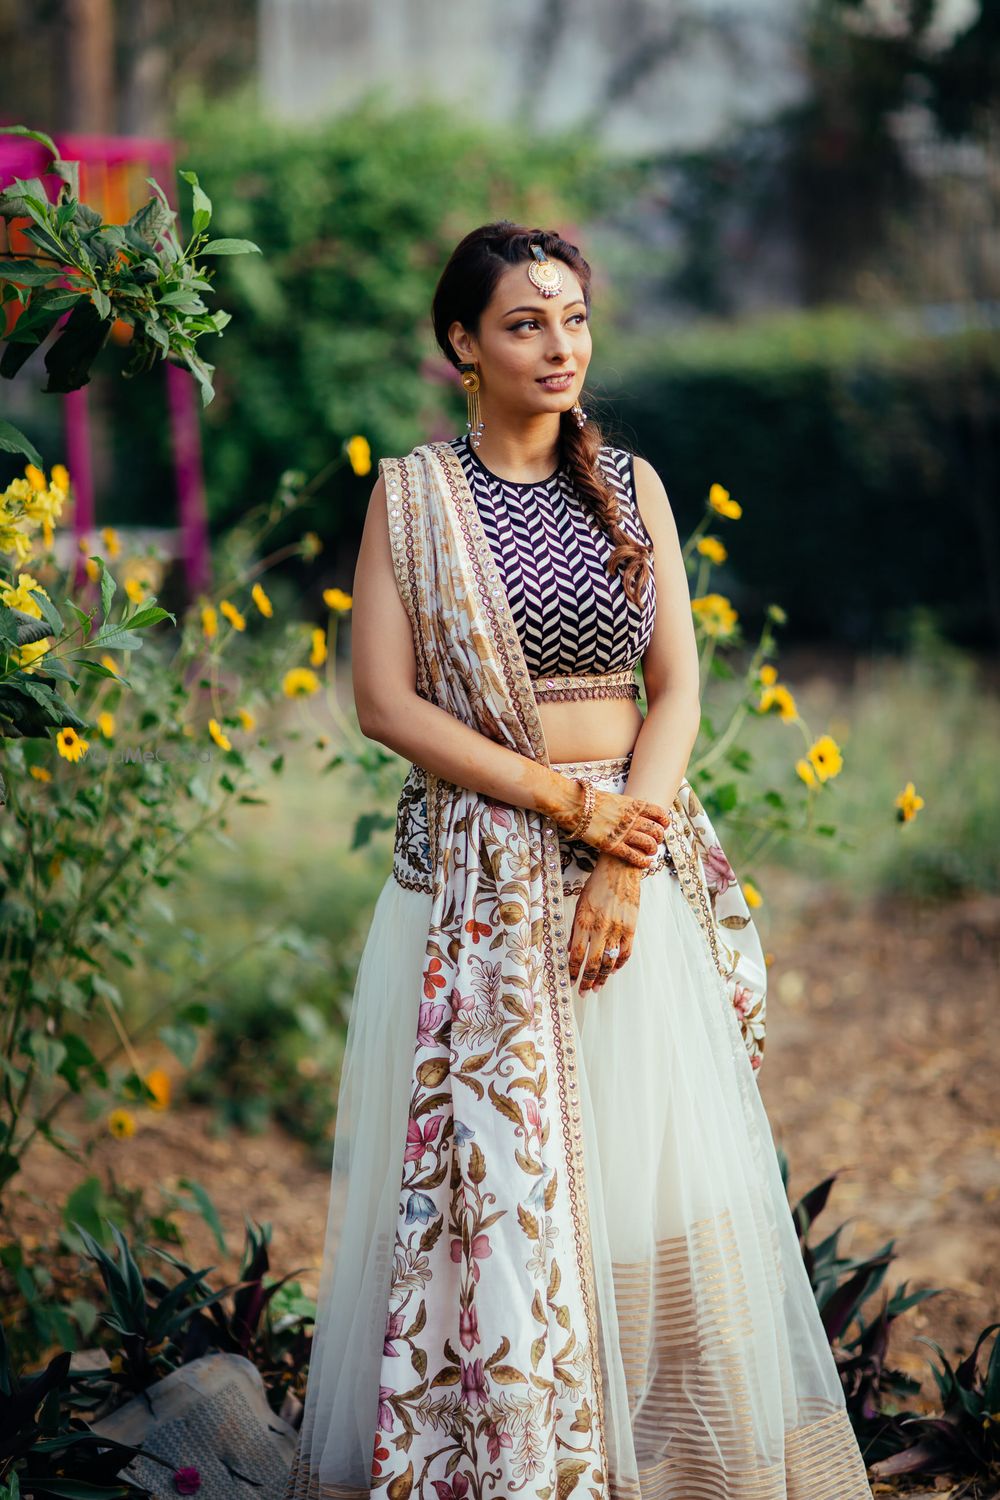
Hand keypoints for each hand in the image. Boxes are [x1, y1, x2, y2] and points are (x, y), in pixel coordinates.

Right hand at [555, 783, 670, 869]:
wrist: (573, 803)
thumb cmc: (590, 800)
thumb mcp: (615, 799)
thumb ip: (627, 807)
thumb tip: (634, 812)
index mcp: (633, 805)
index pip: (659, 813)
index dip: (664, 822)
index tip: (662, 826)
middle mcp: (631, 818)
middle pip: (656, 830)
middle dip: (659, 838)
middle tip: (655, 841)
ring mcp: (622, 832)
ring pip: (648, 844)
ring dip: (652, 850)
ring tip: (650, 852)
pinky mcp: (611, 845)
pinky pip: (634, 856)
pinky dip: (643, 861)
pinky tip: (645, 863)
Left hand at [568, 853, 642, 991]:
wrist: (621, 869)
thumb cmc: (597, 884)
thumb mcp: (580, 904)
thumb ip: (575, 929)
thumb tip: (571, 950)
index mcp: (584, 921)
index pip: (576, 955)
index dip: (572, 972)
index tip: (569, 981)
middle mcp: (601, 928)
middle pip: (593, 963)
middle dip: (586, 981)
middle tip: (583, 992)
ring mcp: (618, 929)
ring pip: (610, 962)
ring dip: (603, 978)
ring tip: (597, 988)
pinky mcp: (631, 927)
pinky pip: (625, 952)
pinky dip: (619, 964)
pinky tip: (613, 970)